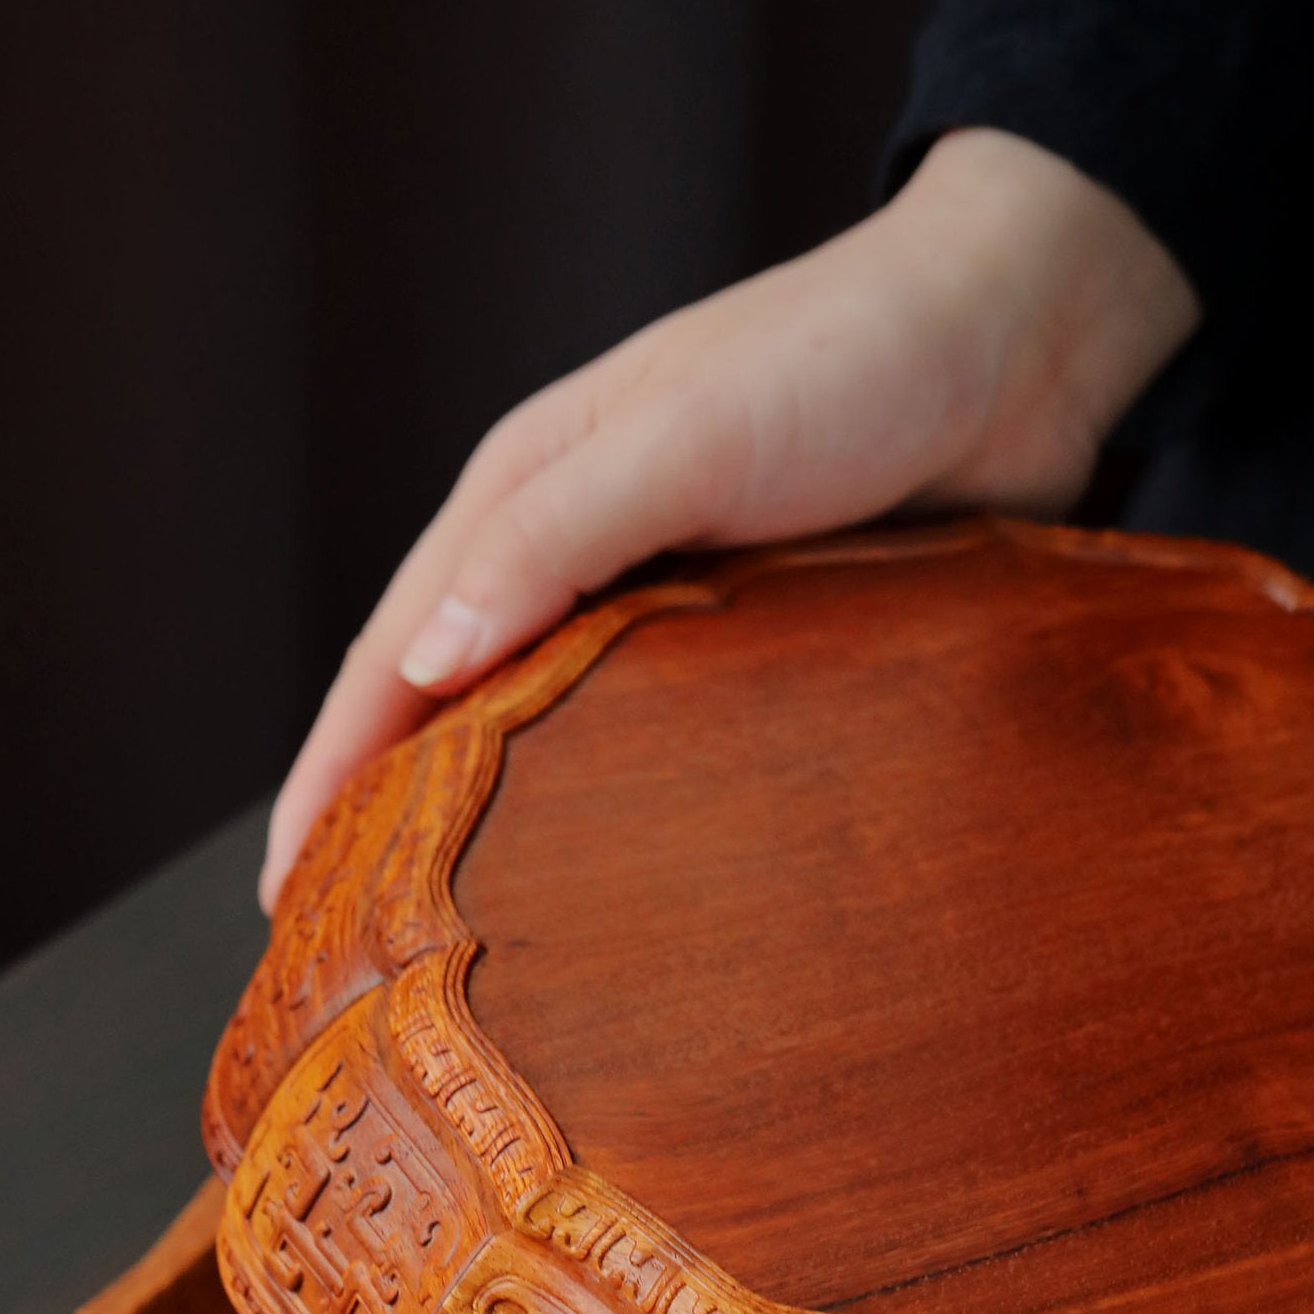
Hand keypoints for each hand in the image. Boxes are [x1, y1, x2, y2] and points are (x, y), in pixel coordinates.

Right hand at [259, 128, 1197, 909]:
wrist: (1027, 342)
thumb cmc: (849, 359)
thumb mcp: (688, 433)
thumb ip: (559, 537)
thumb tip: (424, 661)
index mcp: (529, 494)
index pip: (391, 658)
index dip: (328, 780)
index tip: (285, 904)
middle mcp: (581, 561)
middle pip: (451, 717)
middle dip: (389, 832)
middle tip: (353, 964)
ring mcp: (669, 620)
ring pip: (555, 754)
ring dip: (504, 849)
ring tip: (468, 971)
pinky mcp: (763, 665)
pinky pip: (668, 768)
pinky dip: (621, 837)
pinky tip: (622, 916)